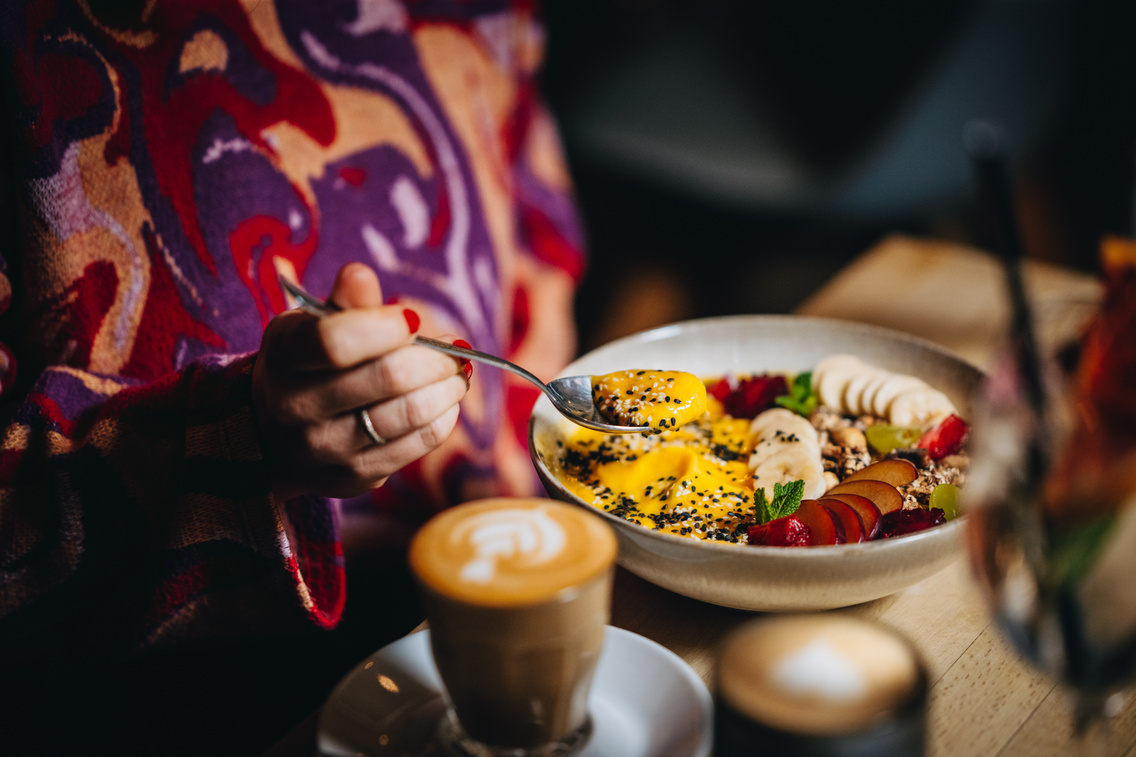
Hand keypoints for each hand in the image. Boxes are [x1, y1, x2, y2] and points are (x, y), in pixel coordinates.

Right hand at [252, 263, 469, 500]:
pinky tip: (447, 401)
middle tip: (456, 347)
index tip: (412, 319)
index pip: (336, 341)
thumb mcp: (312, 325)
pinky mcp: (353, 476)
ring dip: (448, 387)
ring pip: (409, 413)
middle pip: (387, 377)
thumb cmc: (307, 365)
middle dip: (436, 357)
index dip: (385, 326)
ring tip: (459, 372)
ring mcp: (324, 448)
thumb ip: (344, 303)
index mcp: (285, 356)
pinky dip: (444, 417)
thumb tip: (360, 275)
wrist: (273, 436)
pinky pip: (417, 444)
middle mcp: (296, 408)